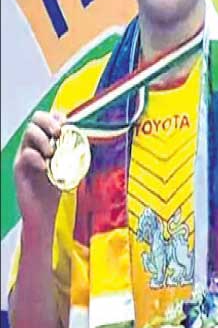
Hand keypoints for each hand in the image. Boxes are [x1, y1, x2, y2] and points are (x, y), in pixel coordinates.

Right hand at [13, 111, 65, 229]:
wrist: (45, 210)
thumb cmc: (57, 187)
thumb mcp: (71, 164)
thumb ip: (75, 149)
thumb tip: (87, 136)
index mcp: (48, 140)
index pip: (49, 117)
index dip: (57, 116)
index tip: (67, 124)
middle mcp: (35, 144)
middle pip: (36, 119)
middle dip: (49, 122)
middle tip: (58, 134)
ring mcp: (26, 154)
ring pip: (28, 132)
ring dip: (43, 139)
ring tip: (52, 153)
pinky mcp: (20, 168)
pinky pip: (25, 154)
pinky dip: (36, 158)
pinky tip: (45, 167)